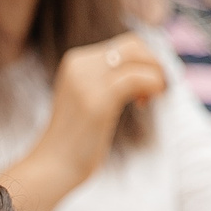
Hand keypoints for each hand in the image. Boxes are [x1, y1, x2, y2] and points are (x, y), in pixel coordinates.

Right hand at [20, 34, 168, 203]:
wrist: (53, 166)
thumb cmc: (75, 140)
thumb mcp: (89, 99)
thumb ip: (107, 81)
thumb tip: (146, 72)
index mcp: (75, 61)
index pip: (123, 45)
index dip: (144, 61)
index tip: (147, 86)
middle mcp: (80, 64)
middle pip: (133, 45)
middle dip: (154, 64)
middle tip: (157, 90)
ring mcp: (87, 80)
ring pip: (137, 57)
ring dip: (156, 75)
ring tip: (150, 100)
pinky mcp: (98, 99)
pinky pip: (137, 78)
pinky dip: (152, 86)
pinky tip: (145, 104)